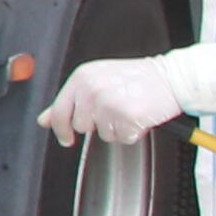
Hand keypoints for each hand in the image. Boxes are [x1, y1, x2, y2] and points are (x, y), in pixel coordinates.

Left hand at [42, 56, 199, 145]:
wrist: (171, 78)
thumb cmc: (137, 79)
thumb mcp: (96, 81)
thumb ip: (70, 100)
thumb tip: (44, 119)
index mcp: (82, 77)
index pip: (59, 111)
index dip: (60, 129)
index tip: (66, 138)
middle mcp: (93, 88)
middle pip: (81, 126)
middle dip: (97, 124)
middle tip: (115, 109)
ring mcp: (109, 102)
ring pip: (103, 134)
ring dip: (117, 128)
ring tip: (128, 109)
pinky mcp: (128, 116)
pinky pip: (123, 138)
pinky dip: (132, 132)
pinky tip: (139, 116)